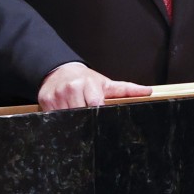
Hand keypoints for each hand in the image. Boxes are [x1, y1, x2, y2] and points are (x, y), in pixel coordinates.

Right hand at [37, 62, 151, 110]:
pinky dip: (61, 121)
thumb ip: (127, 90)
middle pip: (82, 115)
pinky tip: (66, 116)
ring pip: (68, 119)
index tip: (101, 119)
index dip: (98, 114)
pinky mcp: (45, 101)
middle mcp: (72, 88)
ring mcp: (57, 95)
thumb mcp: (106, 83)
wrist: (60, 71)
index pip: (96, 105)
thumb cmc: (86, 80)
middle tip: (90, 121)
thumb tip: (148, 91)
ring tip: (78, 116)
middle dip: (87, 120)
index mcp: (88, 84)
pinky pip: (54, 119)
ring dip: (74, 122)